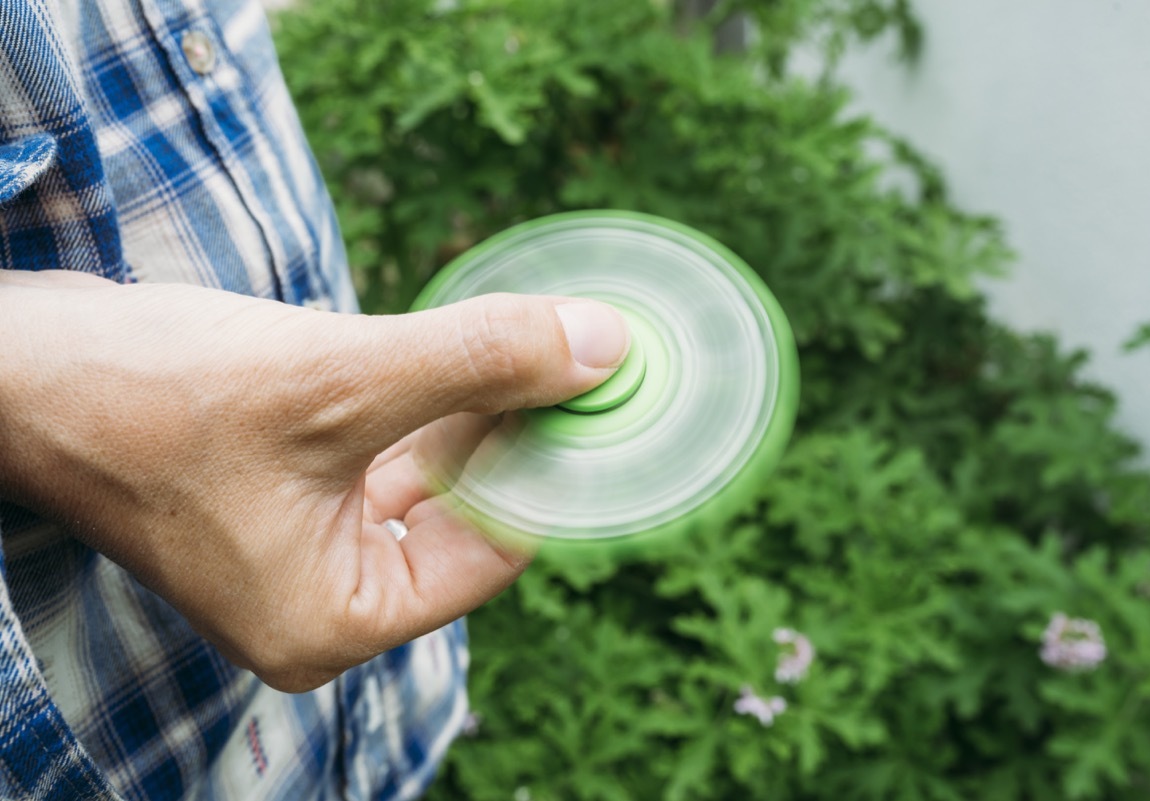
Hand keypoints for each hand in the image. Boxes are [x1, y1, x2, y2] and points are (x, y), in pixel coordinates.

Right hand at [0, 270, 627, 690]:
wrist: (19, 365)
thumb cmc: (148, 397)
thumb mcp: (336, 378)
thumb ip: (478, 363)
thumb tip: (602, 347)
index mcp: (335, 621)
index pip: (492, 547)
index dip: (552, 462)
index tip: (607, 387)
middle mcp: (323, 601)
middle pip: (464, 513)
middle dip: (515, 431)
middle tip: (583, 354)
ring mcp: (302, 551)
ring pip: (428, 478)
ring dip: (473, 409)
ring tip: (533, 344)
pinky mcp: (286, 496)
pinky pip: (384, 456)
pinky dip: (425, 406)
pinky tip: (462, 356)